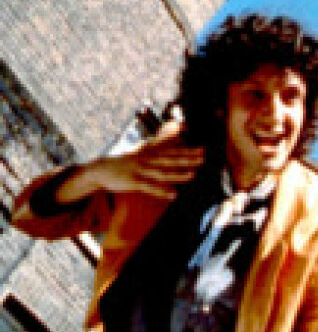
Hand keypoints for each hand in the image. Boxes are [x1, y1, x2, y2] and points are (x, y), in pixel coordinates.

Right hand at [56, 141, 204, 201]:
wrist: (100, 170)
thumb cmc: (125, 162)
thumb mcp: (143, 151)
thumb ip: (159, 146)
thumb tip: (176, 136)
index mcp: (149, 153)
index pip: (172, 150)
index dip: (188, 150)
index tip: (203, 149)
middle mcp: (147, 160)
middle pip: (170, 159)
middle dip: (187, 158)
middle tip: (203, 158)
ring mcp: (140, 171)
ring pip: (162, 172)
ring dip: (178, 174)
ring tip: (193, 175)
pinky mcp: (134, 183)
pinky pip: (150, 187)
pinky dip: (162, 191)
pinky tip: (174, 195)